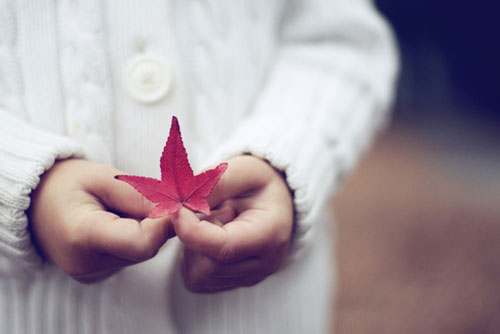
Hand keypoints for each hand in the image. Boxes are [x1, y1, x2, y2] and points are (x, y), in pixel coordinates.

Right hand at [28, 159, 173, 282]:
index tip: (174, 202)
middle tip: (151, 196)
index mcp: (83, 236)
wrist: (36, 199)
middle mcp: (87, 264)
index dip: (165, 224)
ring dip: (146, 228)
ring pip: (142, 252)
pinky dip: (135, 236)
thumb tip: (178, 212)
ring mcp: (91, 273)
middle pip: (146, 248)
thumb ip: (142, 196)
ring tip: (124, 206)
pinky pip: (131, 255)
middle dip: (157, 222)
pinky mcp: (97, 275)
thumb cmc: (68, 182)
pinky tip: (118, 220)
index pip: (142, 244)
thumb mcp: (106, 178)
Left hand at [173, 155, 293, 292]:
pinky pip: (197, 280)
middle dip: (195, 235)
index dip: (191, 230)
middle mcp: (264, 264)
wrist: (275, 198)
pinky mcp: (235, 283)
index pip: (223, 247)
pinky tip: (208, 237)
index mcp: (270, 234)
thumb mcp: (243, 170)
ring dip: (192, 247)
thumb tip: (181, 202)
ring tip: (214, 222)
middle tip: (211, 209)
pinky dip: (193, 258)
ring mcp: (249, 277)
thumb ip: (214, 184)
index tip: (177, 208)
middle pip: (207, 265)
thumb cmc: (260, 183)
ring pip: (198, 275)